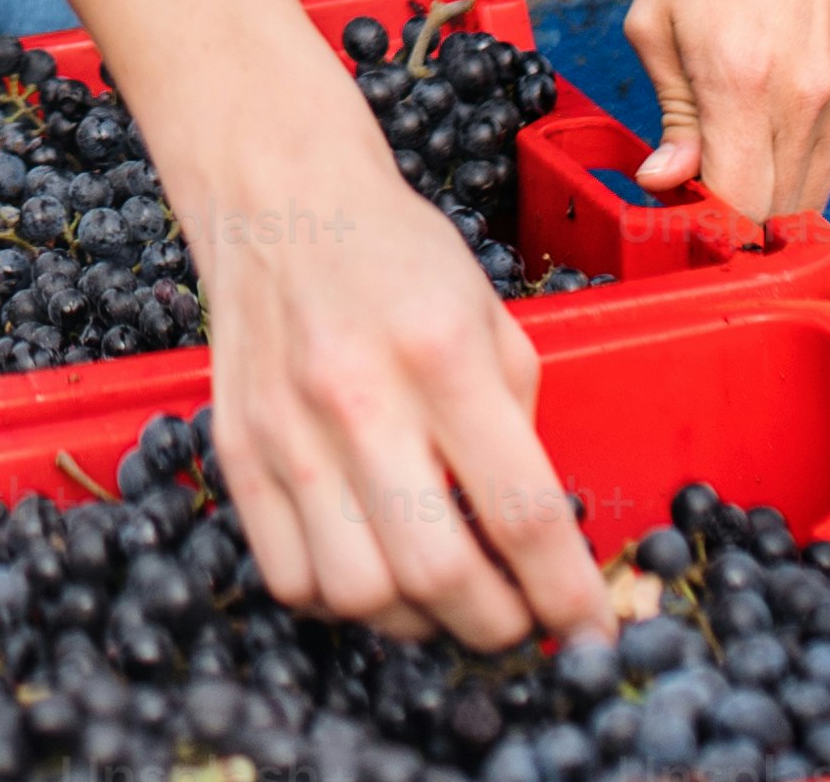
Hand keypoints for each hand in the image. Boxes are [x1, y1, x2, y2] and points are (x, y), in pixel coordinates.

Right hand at [170, 61, 603, 648]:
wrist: (278, 194)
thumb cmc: (397, 254)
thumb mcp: (490, 315)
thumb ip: (516, 423)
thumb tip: (534, 540)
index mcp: (443, 353)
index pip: (523, 511)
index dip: (567, 594)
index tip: (592, 634)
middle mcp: (359, 396)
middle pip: (438, 573)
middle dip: (496, 625)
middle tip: (515, 617)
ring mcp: (288, 429)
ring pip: (359, 594)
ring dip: (416, 620)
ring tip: (438, 591)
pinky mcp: (237, 450)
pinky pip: (290, 579)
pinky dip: (340, 602)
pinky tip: (369, 566)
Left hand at [620, 0, 829, 224]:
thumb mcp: (656, 20)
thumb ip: (671, 114)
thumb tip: (668, 184)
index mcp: (739, 81)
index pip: (737, 207)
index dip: (708, 226)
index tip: (685, 210)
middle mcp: (806, 95)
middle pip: (782, 212)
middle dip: (739, 214)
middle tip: (706, 176)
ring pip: (818, 191)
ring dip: (778, 187)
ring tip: (743, 133)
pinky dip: (812, 157)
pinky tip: (782, 110)